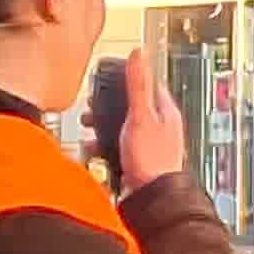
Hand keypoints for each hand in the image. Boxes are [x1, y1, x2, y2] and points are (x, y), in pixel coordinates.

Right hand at [107, 38, 190, 190]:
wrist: (151, 199)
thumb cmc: (152, 159)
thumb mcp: (141, 115)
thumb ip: (138, 85)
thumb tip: (139, 54)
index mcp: (165, 112)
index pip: (147, 85)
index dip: (126, 80)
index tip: (109, 78)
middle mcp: (159, 128)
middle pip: (130, 107)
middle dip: (107, 107)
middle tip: (92, 107)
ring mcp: (147, 146)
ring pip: (120, 129)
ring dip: (101, 129)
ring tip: (88, 128)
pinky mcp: (136, 163)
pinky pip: (115, 149)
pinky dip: (101, 148)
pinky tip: (92, 150)